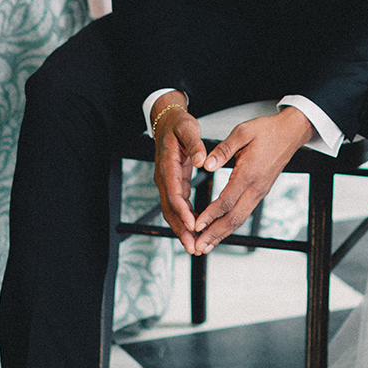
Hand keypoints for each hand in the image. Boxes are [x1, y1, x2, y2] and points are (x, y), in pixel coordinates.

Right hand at [153, 98, 207, 255]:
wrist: (167, 121)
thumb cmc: (178, 125)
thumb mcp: (188, 129)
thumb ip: (195, 144)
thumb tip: (204, 160)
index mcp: (168, 165)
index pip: (174, 193)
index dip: (183, 211)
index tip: (193, 225)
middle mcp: (163, 177)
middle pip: (170, 209)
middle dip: (180, 230)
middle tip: (192, 247)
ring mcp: (166, 182)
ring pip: (171, 211)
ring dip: (181, 229)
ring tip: (193, 246)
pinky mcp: (173, 183)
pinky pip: (176, 205)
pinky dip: (183, 219)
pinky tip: (194, 230)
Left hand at [192, 108, 314, 254]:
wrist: (290, 133)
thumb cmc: (267, 131)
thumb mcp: (243, 132)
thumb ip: (223, 149)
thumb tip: (207, 164)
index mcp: (249, 172)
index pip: (227, 200)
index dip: (211, 214)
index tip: (196, 226)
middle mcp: (256, 187)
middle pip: (234, 218)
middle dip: (214, 234)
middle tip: (198, 247)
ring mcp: (259, 192)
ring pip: (240, 219)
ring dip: (221, 234)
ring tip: (205, 246)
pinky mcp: (260, 193)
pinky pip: (244, 213)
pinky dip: (230, 225)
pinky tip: (219, 231)